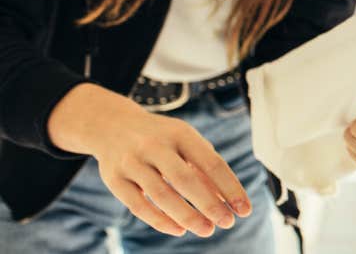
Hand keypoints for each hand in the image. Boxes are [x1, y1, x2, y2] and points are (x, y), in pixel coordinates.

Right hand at [47, 83, 251, 237]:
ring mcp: (131, 162)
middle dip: (209, 204)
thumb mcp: (186, 142)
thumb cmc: (160, 137)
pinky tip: (179, 230)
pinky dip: (160, 220)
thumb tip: (226, 199)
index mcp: (180, 133)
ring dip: (186, 216)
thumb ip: (205, 167)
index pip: (211, 163)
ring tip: (206, 230)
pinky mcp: (114, 179)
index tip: (244, 209)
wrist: (112, 125)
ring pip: (161, 195)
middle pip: (185, 179)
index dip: (230, 188)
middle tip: (227, 223)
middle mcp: (154, 145)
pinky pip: (138, 205)